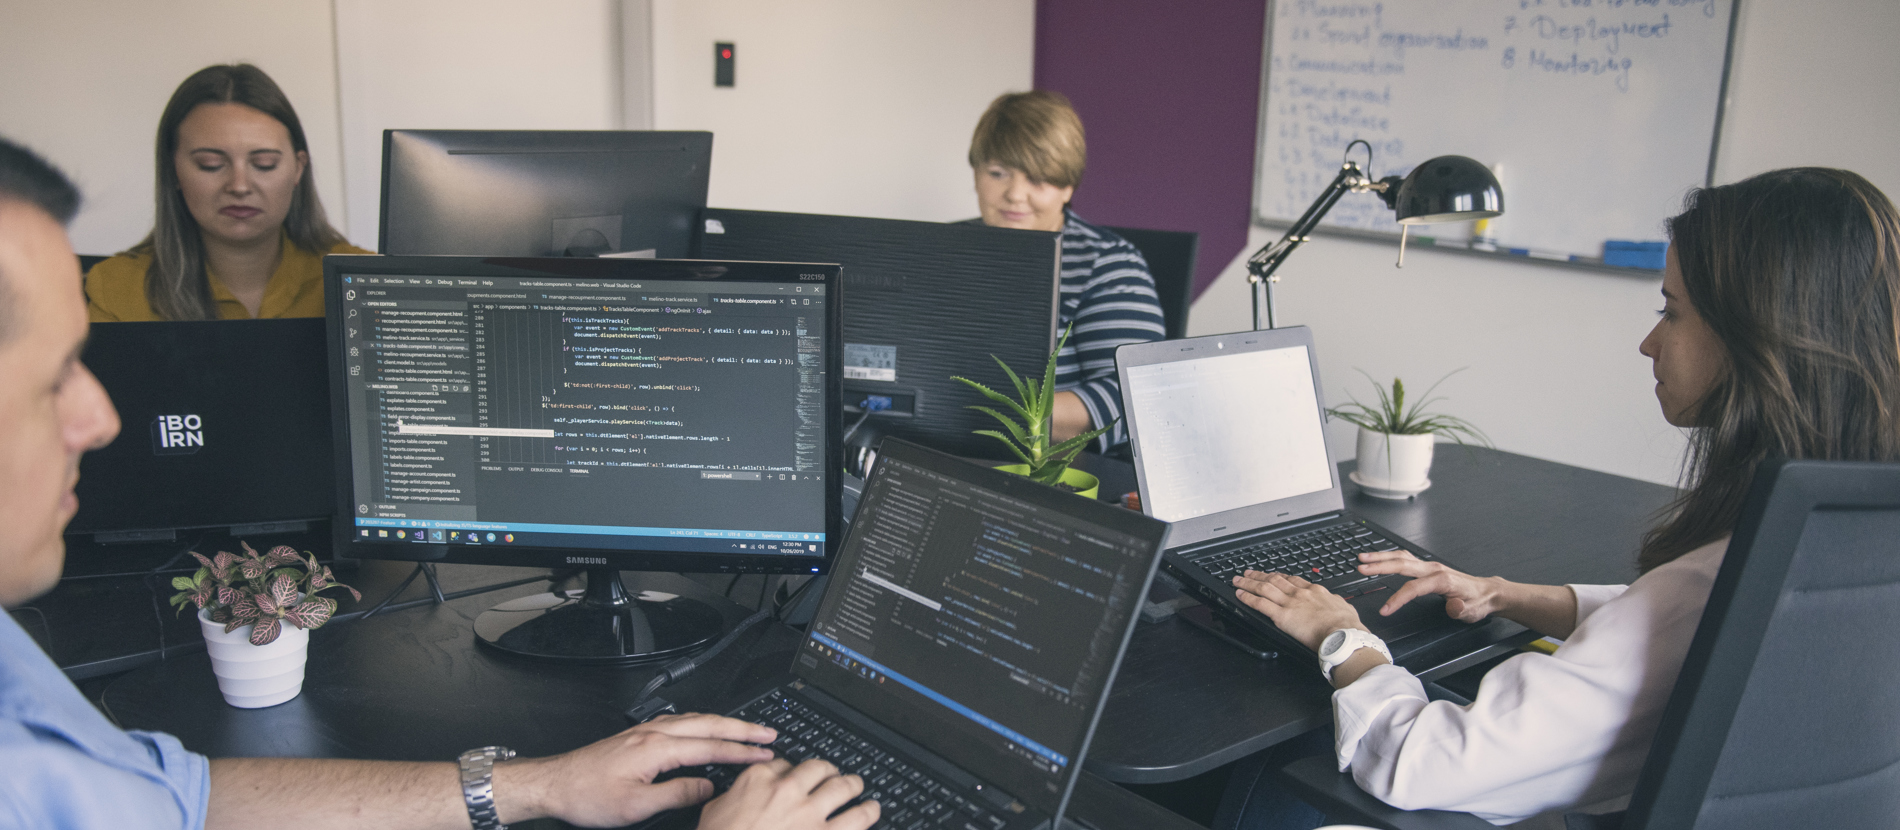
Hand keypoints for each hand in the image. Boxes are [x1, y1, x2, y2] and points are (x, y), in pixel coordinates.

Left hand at [498, 712, 775, 827]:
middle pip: (708, 724)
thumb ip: (676, 794)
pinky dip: (702, 723)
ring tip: (746, 729)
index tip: (765, 753)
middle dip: (742, 728)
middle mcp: (653, 733)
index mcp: (656, 748)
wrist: (554, 783)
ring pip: (694, 719)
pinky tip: (704, 728)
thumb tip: (708, 788)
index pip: (710, 747)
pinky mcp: (636, 735)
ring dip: (724, 723)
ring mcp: (644, 731)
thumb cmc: (587, 796)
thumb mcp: (636, 806)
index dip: (741, 752)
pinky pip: (679, 722)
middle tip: (769, 733)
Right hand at [699, 758, 879, 829]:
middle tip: (835, 776)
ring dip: (854, 785)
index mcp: (758, 780)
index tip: (797, 776)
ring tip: (859, 788)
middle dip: (829, 771)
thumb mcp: (714, 812)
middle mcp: (787, 790)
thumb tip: (737, 800)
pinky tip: (872, 811)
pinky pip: (857, 820)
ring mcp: (809, 813)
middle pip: (819, 769)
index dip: (793, 771)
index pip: (784, 764)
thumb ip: (732, 799)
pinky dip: (868, 813)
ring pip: (844, 787)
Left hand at [1231, 570, 1365, 650]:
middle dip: (1260, 575)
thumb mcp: (1345, 607)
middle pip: (1275, 580)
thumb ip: (1338, 603)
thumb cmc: (1347, 625)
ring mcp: (1289, 603)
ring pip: (1264, 588)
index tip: (1273, 575)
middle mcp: (1300, 593)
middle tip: (1249, 573)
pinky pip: (1260, 604)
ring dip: (1249, 583)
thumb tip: (1339, 603)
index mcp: (1315, 591)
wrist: (1343, 633)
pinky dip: (1248, 598)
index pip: (1293, 580)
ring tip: (1238, 580)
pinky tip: (1240, 595)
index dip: (1280, 577)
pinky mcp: (1282, 616)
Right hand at [1355, 549, 1501, 622]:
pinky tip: (1379, 560)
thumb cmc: (1477, 601)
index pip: (1413, 587)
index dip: (1398, 599)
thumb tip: (1452, 606)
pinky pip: (1405, 560)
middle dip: (1380, 565)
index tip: (1385, 609)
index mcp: (1442, 579)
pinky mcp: (1427, 568)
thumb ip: (1460, 609)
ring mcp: (1430, 566)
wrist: (1486, 592)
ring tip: (1362, 558)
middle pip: (1402, 563)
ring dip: (1381, 557)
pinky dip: (1389, 558)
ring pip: (1401, 557)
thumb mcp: (1472, 611)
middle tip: (1361, 566)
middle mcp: (1434, 569)